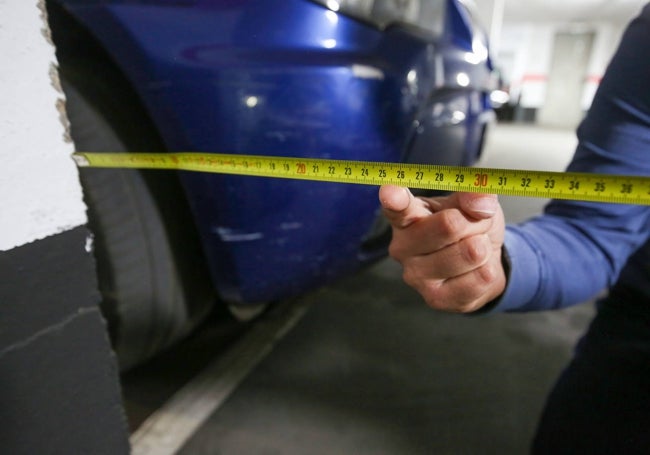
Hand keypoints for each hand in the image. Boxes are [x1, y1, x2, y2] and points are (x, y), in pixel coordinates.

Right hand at [379, 185, 506, 312]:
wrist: (481, 263)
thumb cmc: (467, 228)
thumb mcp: (472, 203)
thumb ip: (474, 195)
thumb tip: (482, 203)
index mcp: (406, 216)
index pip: (397, 207)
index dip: (394, 198)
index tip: (391, 192)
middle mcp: (402, 246)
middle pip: (449, 225)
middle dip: (475, 223)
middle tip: (473, 227)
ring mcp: (415, 276)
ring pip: (471, 252)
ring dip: (485, 247)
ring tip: (475, 249)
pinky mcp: (435, 299)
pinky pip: (482, 277)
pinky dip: (489, 270)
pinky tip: (476, 271)